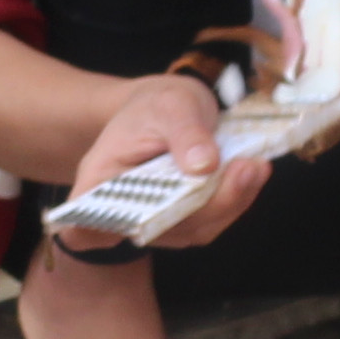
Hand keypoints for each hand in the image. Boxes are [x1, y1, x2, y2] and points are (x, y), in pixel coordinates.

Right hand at [56, 70, 266, 252]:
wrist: (169, 109)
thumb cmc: (157, 105)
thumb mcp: (171, 104)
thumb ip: (185, 133)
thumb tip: (204, 165)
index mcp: (100, 181)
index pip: (83, 224)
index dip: (94, 234)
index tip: (115, 227)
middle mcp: (125, 211)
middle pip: (159, 227)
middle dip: (207, 203)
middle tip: (245, 168)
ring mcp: (158, 221)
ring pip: (194, 228)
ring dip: (232, 201)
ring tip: (256, 166)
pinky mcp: (187, 222)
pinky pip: (214, 220)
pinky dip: (239, 198)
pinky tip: (254, 172)